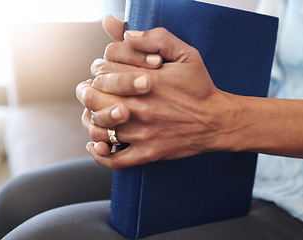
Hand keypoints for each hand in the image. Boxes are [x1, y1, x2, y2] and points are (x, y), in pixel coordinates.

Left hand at [77, 17, 227, 168]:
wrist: (216, 120)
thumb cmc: (198, 87)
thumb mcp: (185, 54)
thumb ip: (156, 38)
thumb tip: (127, 34)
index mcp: (147, 81)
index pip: (102, 72)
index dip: (98, 70)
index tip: (103, 73)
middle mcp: (141, 108)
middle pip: (93, 100)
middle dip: (86, 92)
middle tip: (88, 91)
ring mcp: (143, 134)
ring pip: (99, 129)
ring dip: (90, 120)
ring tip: (93, 113)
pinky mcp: (148, 153)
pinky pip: (115, 160)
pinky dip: (100, 154)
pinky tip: (96, 145)